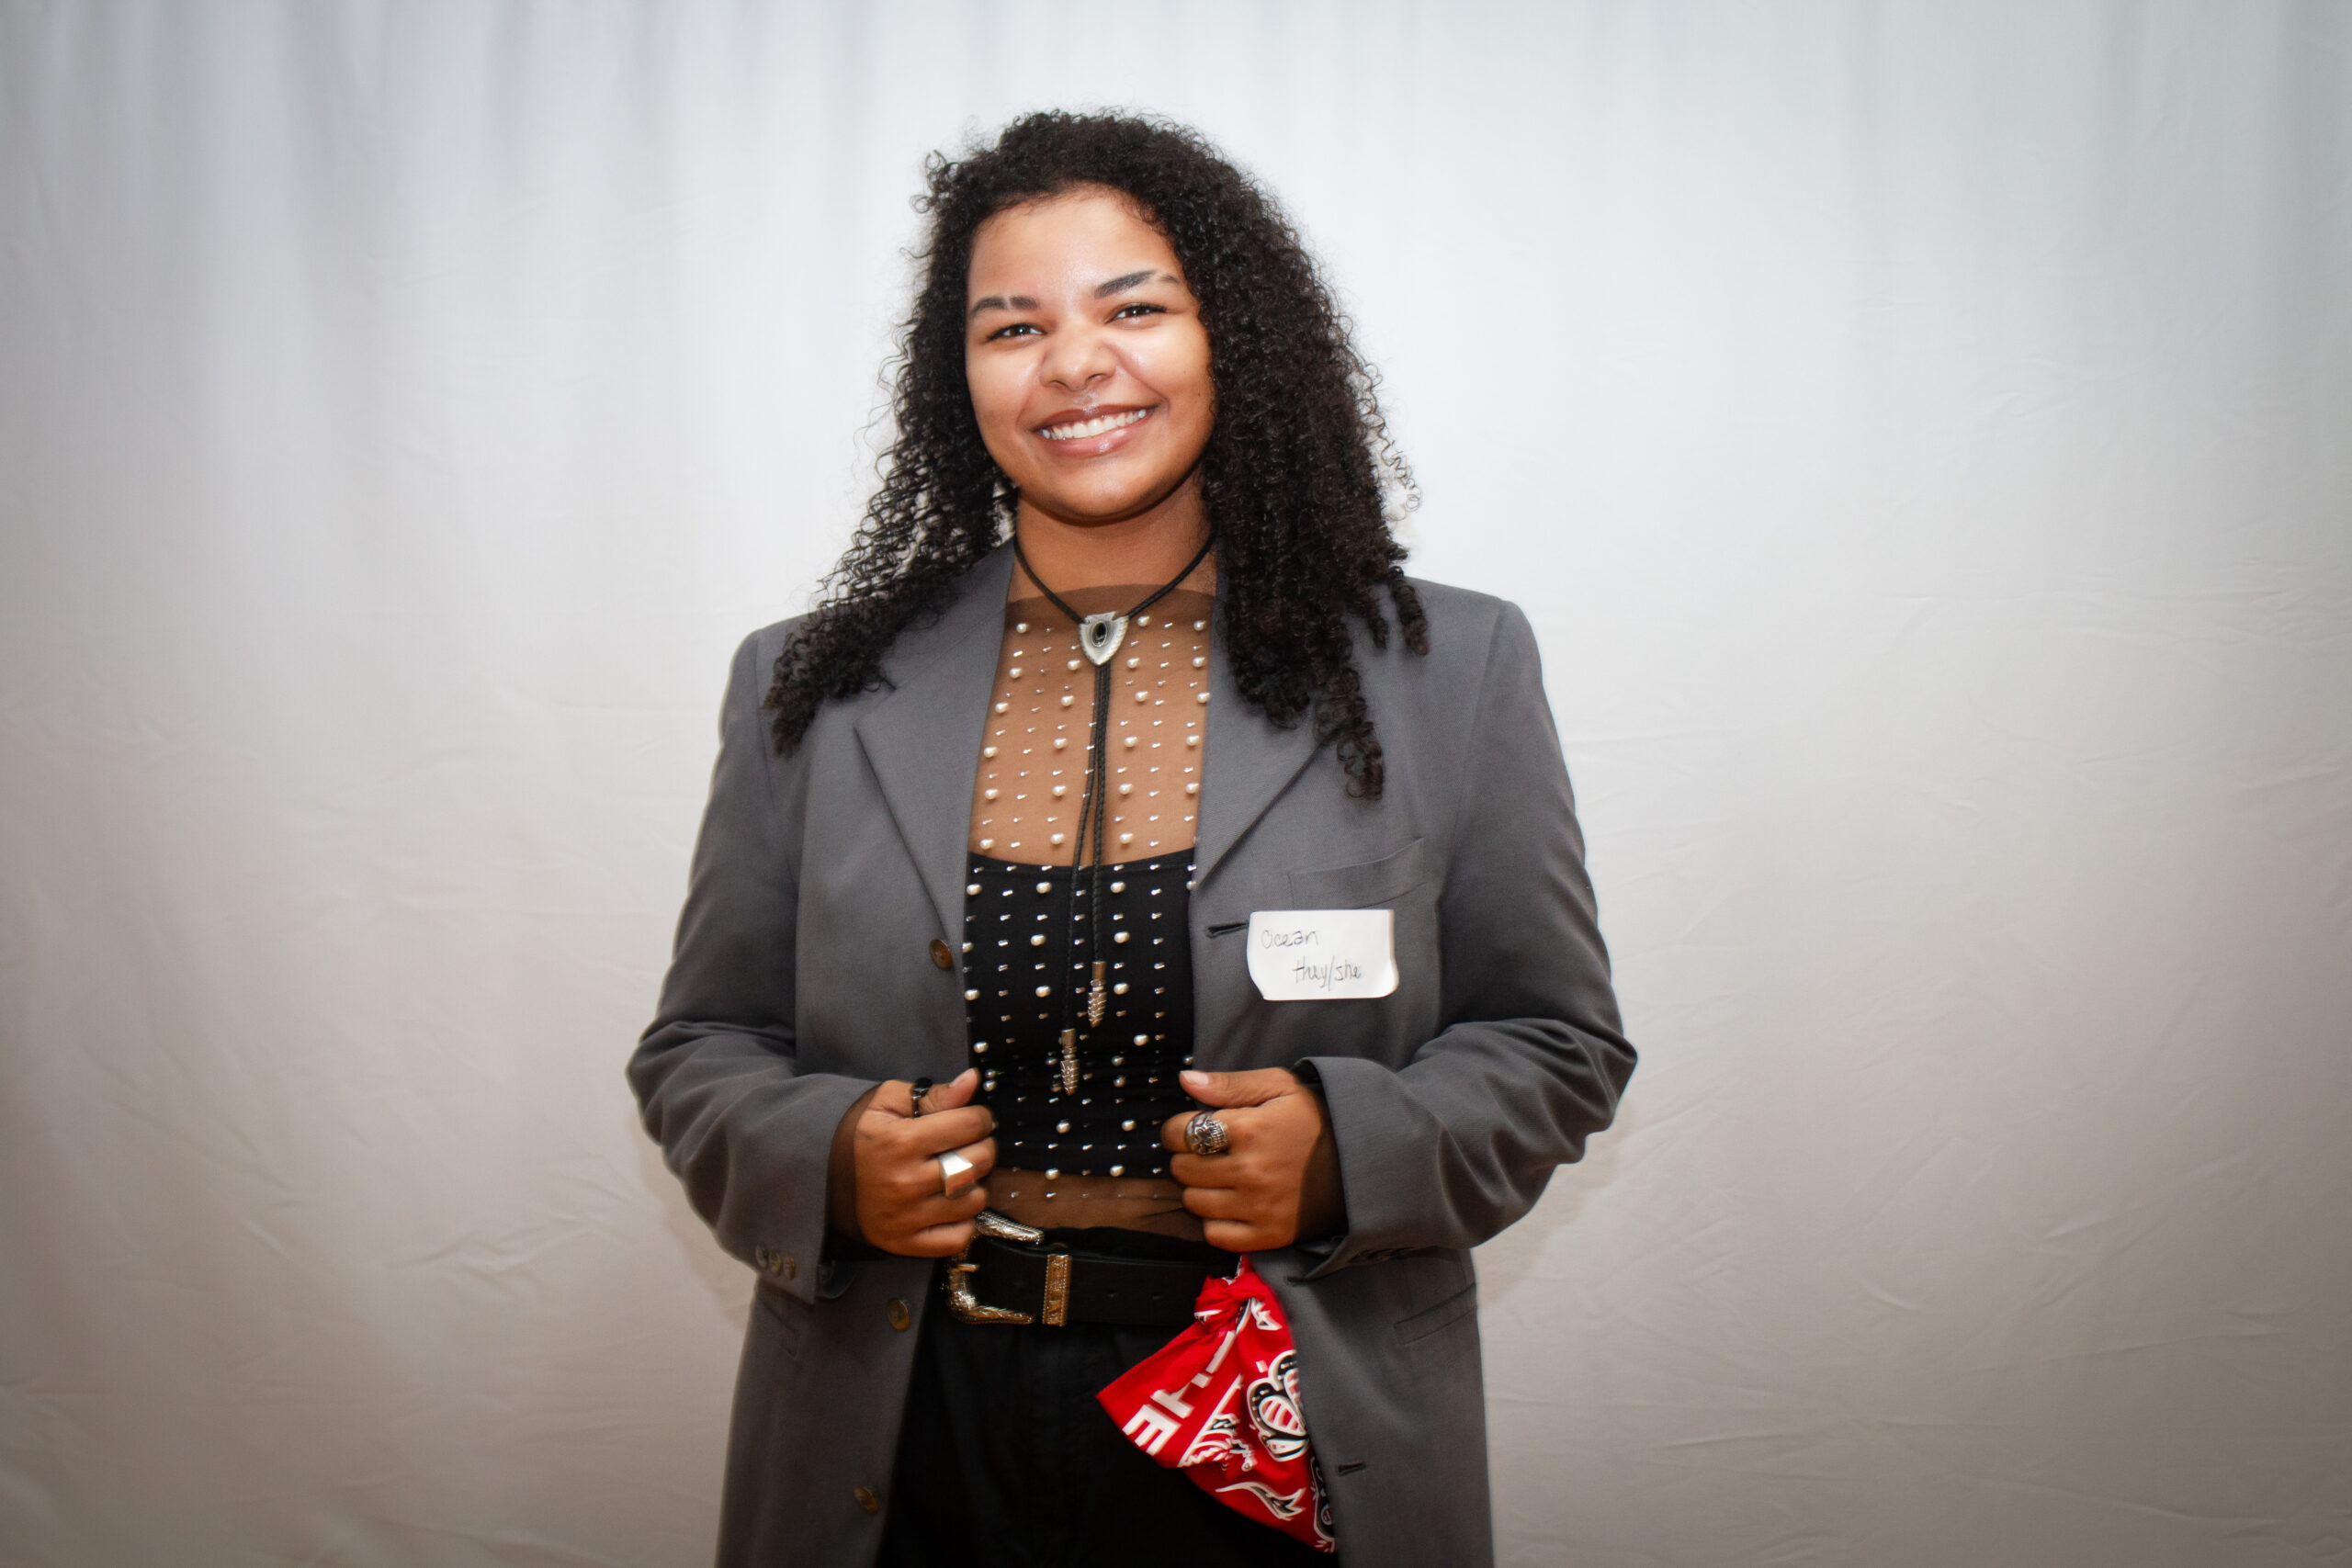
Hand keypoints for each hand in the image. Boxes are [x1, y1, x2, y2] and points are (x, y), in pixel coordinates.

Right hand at [832, 1068, 995, 1257]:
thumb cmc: (863, 1137)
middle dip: (982, 1147)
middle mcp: (905, 1182)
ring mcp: (907, 1217)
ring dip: (973, 1185)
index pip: (971, 1124)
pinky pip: (959, 1236)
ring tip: (956, 1175)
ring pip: (974, 1200)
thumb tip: (971, 1081)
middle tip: (968, 1145)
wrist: (825, 1180)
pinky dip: (963, 1222)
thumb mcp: (888, 1103)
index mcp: (901, 1141)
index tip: (973, 1119)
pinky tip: (949, 1205)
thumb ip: (934, 1093)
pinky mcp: (906, 1243)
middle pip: (979, 1161)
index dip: (979, 1117)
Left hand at [1161, 1068, 1341, 1251]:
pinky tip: (1232, 1203)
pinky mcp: (1268, 1235)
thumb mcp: (1279, 1087)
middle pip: (1183, 1169)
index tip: (1191, 1129)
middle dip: (1188, 1156)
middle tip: (1209, 1152)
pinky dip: (1215, 1221)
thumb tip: (1185, 1081)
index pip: (1181, 1133)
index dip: (1178, 1129)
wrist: (1361, 1162)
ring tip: (1221, 1176)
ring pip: (1193, 1202)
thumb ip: (1230, 1085)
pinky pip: (1215, 1235)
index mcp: (1249, 1130)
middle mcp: (1250, 1172)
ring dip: (1199, 1188)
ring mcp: (1258, 1207)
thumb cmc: (1317, 1117)